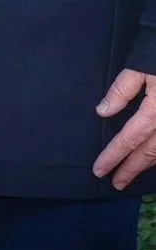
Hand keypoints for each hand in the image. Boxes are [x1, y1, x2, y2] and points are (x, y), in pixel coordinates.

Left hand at [94, 68, 155, 188]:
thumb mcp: (139, 67)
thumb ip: (122, 90)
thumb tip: (103, 112)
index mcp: (155, 112)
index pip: (129, 139)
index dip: (113, 156)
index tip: (99, 170)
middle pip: (148, 153)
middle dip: (130, 169)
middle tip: (114, 183)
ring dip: (146, 165)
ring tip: (130, 174)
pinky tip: (152, 158)